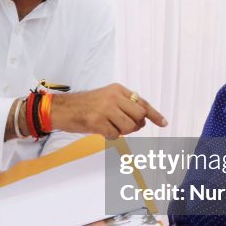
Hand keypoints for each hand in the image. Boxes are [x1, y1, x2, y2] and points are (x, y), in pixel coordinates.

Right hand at [51, 84, 166, 138]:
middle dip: (135, 125)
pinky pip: (114, 135)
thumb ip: (124, 105)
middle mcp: (113, 97)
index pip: (142, 102)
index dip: (154, 114)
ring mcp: (105, 109)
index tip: (164, 123)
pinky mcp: (97, 121)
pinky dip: (109, 136)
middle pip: (139, 116)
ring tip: (109, 126)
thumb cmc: (84, 106)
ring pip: (128, 127)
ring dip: (121, 131)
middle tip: (123, 126)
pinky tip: (100, 129)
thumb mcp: (106, 98)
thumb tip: (141, 121)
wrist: (62, 108)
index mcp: (117, 90)